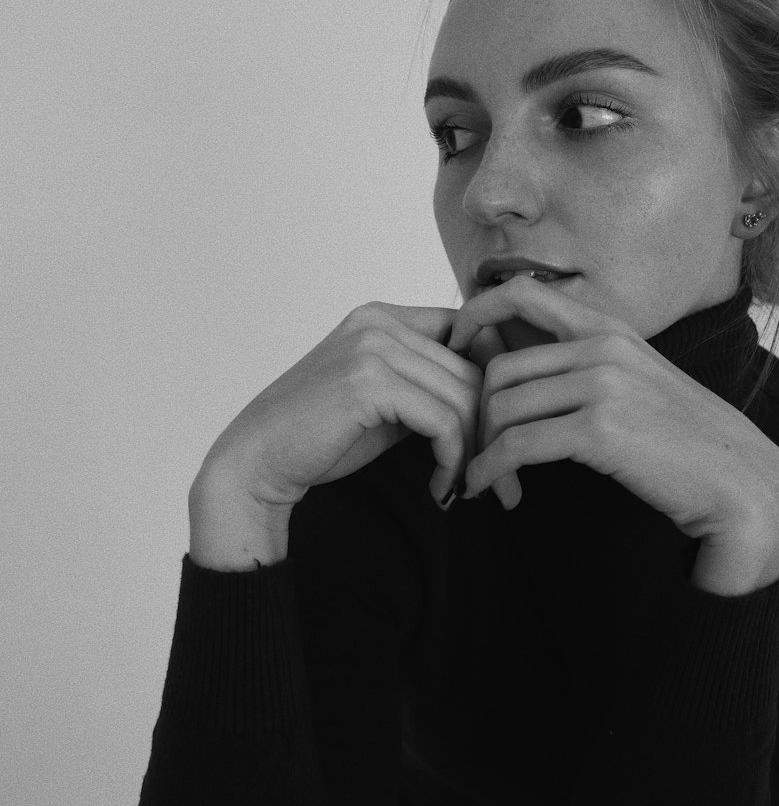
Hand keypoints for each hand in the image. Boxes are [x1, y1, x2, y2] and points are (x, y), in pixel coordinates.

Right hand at [194, 300, 488, 518]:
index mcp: (382, 317)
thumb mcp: (383, 401)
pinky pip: (443, 421)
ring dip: (474, 450)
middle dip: (492, 425)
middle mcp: (379, 323)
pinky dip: (452, 461)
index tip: (495, 435)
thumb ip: (426, 385)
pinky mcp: (369, 382)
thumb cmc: (318, 437)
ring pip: (465, 397)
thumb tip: (492, 397)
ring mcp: (372, 348)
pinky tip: (440, 488)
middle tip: (496, 476)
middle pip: (474, 368)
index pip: (471, 334)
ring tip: (466, 486)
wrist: (257, 461)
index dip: (493, 383)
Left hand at [447, 275, 778, 551]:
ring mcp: (602, 385)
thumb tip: (524, 372)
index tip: (452, 352)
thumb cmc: (684, 441)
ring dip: (481, 448)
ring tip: (480, 476)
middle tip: (468, 447)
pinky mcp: (600, 429)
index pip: (520, 293)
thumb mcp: (637, 383)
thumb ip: (587, 367)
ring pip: (501, 406)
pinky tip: (486, 489)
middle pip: (499, 367)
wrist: (738, 481)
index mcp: (610, 328)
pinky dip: (490, 470)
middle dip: (473, 411)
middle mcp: (603, 346)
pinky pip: (517, 445)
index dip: (473, 315)